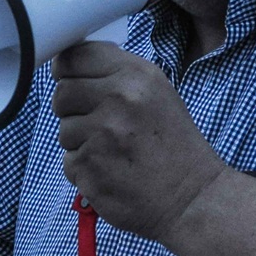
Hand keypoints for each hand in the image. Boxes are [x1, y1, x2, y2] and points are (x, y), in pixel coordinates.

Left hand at [49, 41, 225, 241]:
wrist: (193, 198)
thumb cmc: (173, 145)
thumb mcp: (156, 93)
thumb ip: (115, 73)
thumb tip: (67, 61)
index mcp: (135, 75)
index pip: (73, 58)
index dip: (66, 71)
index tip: (71, 81)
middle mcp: (118, 99)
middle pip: (62, 93)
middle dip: (73, 110)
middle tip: (103, 125)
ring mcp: (102, 134)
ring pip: (63, 129)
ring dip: (81, 142)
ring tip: (116, 151)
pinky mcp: (89, 166)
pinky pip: (68, 160)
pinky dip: (86, 169)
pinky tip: (113, 171)